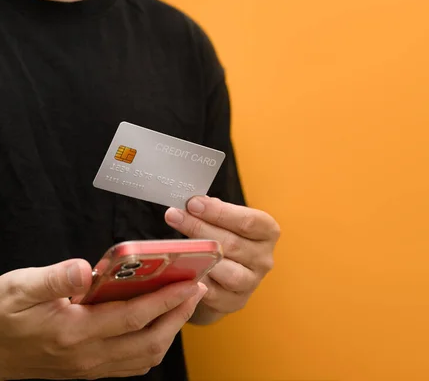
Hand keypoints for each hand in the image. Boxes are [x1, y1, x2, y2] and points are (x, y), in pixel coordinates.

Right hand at [0, 259, 206, 379]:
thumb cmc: (1, 315)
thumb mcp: (19, 287)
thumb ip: (54, 278)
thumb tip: (83, 269)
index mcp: (74, 332)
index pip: (134, 317)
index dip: (167, 299)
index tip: (190, 283)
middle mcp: (88, 355)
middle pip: (150, 341)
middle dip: (180, 315)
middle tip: (197, 290)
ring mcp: (91, 367)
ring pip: (146, 356)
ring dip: (171, 330)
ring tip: (184, 303)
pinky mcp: (90, 370)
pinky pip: (133, 363)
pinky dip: (154, 344)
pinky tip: (159, 324)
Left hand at [165, 195, 279, 323]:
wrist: (225, 279)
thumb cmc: (226, 242)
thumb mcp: (227, 222)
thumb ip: (215, 212)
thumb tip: (194, 204)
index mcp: (267, 233)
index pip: (249, 221)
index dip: (220, 212)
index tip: (193, 204)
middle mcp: (264, 258)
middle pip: (232, 243)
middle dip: (199, 228)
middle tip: (174, 216)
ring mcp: (251, 282)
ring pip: (226, 270)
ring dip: (198, 255)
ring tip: (176, 243)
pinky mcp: (234, 302)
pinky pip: (212, 292)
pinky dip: (196, 279)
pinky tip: (180, 268)